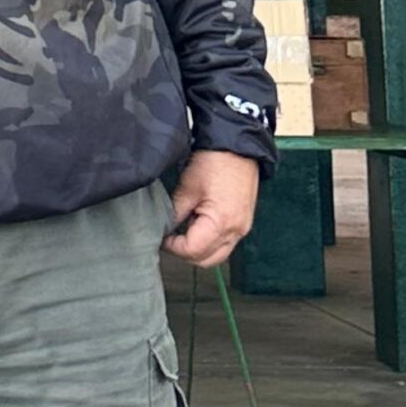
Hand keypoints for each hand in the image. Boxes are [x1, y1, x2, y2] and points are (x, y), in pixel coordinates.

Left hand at [163, 148, 261, 267]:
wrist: (238, 146)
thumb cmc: (214, 162)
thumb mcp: (187, 187)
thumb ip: (175, 213)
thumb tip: (164, 229)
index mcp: (221, 223)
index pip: (193, 251)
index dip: (173, 248)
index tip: (161, 238)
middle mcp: (236, 231)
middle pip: (207, 260)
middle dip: (185, 254)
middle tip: (169, 239)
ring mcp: (242, 228)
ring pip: (218, 255)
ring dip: (198, 249)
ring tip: (182, 231)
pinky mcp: (244, 222)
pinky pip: (226, 243)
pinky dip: (210, 241)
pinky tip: (197, 225)